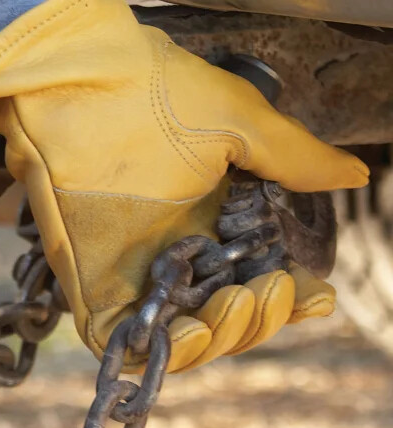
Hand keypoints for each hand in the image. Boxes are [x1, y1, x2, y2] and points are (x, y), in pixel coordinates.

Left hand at [0, 0, 368, 371]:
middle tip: (267, 290)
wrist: (72, 77)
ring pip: (177, 339)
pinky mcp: (86, 284)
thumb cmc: (148, 88)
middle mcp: (172, 253)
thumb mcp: (237, 123)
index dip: (286, 300)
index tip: (313, 294)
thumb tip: (354, 175)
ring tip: (234, 304)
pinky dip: (154, 349)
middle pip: (222, 319)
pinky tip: (190, 329)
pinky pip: (119, 341)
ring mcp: (128, 272)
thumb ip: (292, 158)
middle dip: (256, 320)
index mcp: (210, 220)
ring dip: (217, 338)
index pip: (254, 280)